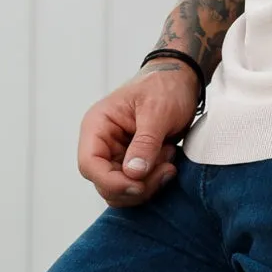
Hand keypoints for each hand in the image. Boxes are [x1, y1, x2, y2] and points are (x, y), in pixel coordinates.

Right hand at [77, 62, 202, 205]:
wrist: (181, 81)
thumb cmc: (164, 86)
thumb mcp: (157, 111)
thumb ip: (145, 143)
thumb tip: (133, 173)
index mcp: (98, 126)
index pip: (90, 165)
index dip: (112, 182)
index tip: (140, 185)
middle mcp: (103, 143)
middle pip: (106, 184)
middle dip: (137, 185)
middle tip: (166, 167)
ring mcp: (117, 155)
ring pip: (123, 190)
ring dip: (148, 184)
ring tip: (169, 158)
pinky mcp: (133, 163)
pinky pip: (137, 186)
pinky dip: (154, 182)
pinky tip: (169, 164)